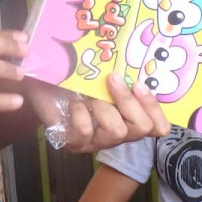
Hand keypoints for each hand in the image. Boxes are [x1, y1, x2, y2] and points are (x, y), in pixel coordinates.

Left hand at [25, 74, 171, 153]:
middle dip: (129, 101)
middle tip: (112, 79)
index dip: (155, 108)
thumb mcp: (102, 73)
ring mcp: (97, 141)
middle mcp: (118, 133)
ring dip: (103, 107)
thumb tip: (135, 58)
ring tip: (89, 94)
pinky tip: (73, 104)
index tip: (139, 83)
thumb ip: (123, 72)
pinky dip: (80, 113)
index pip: (159, 126)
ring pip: (117, 131)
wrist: (42, 85)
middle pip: (142, 128)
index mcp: (130, 117)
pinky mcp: (76, 143)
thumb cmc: (77, 78)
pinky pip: (87, 131)